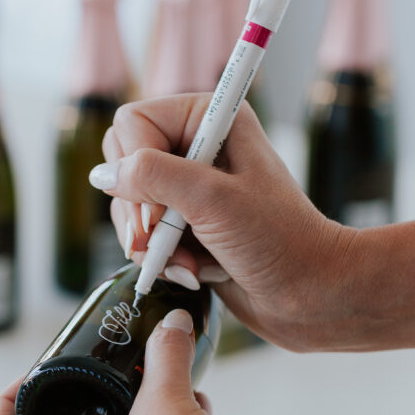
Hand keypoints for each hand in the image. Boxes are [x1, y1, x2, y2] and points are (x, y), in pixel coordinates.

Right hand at [93, 94, 355, 349]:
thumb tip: (102, 175)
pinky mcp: (188, 224)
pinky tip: (195, 270)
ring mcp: (191, 188)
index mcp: (211, 119)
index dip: (135, 166)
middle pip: (124, 164)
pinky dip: (163, 258)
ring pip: (130, 206)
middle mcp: (199, 146)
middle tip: (164, 238)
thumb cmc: (280, 241)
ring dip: (154, 243)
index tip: (159, 209)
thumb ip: (152, 176)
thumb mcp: (213, 200)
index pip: (132, 123)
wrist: (312, 295)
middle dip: (140, 211)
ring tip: (192, 262)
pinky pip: (146, 236)